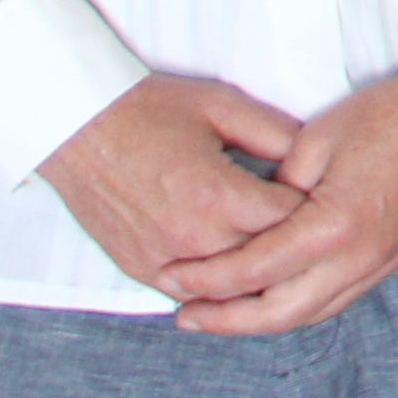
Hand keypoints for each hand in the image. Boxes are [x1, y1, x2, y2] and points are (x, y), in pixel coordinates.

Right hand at [38, 74, 303, 293]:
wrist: (76, 126)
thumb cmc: (147, 110)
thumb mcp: (222, 105)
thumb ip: (276, 133)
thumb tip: (315, 157)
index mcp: (215, 196)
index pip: (289, 222)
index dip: (313, 207)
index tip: (321, 195)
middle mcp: (190, 238)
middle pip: (265, 259)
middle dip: (290, 240)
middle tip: (307, 221)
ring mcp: (162, 260)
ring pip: (230, 286)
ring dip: (255, 269)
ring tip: (275, 244)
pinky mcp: (140, 270)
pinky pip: (192, 292)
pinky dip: (216, 283)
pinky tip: (234, 262)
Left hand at [167, 77, 397, 332]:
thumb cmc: (388, 117)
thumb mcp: (313, 141)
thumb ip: (275, 190)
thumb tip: (249, 221)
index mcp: (333, 226)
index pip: (253, 270)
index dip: (206, 279)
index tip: (172, 275)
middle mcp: (356, 258)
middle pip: (277, 313)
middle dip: (225, 319)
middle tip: (185, 314)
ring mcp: (376, 265)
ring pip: (307, 315)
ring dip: (258, 321)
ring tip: (219, 314)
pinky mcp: (386, 262)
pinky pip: (332, 302)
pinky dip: (293, 308)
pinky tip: (270, 299)